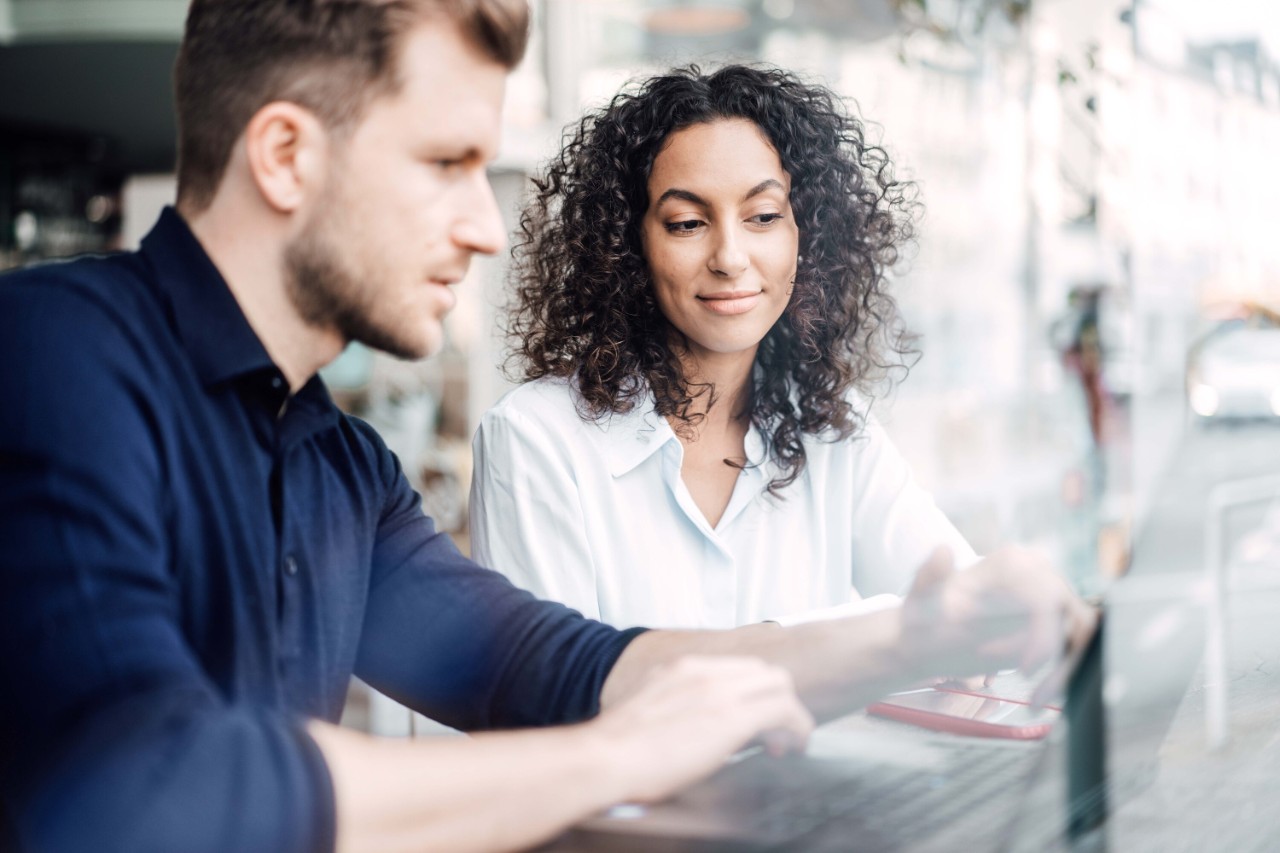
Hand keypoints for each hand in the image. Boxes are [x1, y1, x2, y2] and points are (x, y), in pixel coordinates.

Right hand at [588, 655, 813, 804]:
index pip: (737, 667)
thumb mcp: (649, 710)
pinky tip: (792, 747)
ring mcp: (718, 690)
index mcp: (682, 669)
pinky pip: (783, 709)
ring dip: (788, 713)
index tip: (754, 723)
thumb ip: (675, 706)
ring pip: (778, 683)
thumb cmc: (618, 750)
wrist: (604, 758)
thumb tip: (691, 726)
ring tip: (783, 744)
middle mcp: (702, 670)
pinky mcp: (730, 716)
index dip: (753, 694)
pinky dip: (796, 726)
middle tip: (771, 737)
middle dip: (775, 701)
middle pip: (763, 671)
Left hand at [900, 546, 1096, 680]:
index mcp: (1014, 561)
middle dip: (1050, 654)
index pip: (1047, 599)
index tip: (1001, 658)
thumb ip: (930, 574)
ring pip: (1083, 636)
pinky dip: (1065, 676)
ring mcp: (1054, 599)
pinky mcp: (1058, 626)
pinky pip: (1079, 650)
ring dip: (1064, 670)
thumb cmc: (927, 613)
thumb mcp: (923, 595)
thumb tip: (941, 551)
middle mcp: (1040, 574)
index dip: (1035, 635)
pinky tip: (1039, 698)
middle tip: (1020, 678)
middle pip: (1073, 617)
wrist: (929, 636)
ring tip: (1036, 698)